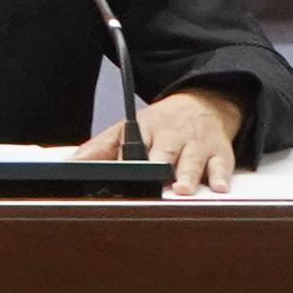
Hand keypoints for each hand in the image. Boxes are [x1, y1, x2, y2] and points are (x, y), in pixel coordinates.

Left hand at [96, 87, 244, 192]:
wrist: (203, 103)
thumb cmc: (161, 124)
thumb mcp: (128, 128)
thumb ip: (100, 149)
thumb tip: (71, 164)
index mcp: (144, 130)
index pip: (130, 144)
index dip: (124, 159)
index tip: (118, 172)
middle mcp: (170, 137)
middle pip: (163, 152)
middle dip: (158, 167)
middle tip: (154, 180)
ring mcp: (196, 145)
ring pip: (191, 160)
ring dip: (187, 175)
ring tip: (181, 189)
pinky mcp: (219, 153)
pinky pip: (221, 165)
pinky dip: (220, 176)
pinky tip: (218, 187)